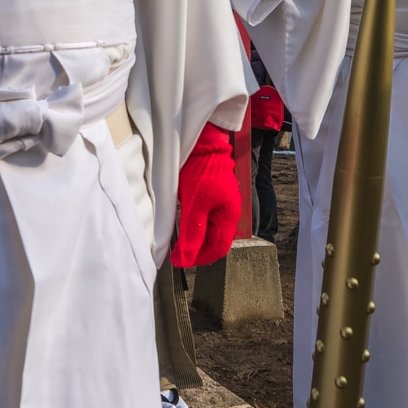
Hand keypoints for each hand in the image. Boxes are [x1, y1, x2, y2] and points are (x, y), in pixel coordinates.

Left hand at [171, 123, 241, 268]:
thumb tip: (187, 259)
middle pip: (215, 242)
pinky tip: (186, 226)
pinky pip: (209, 220)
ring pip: (212, 232)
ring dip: (197, 240)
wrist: (204, 145)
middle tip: (177, 254)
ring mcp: (224, 205)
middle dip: (197, 251)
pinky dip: (198, 228)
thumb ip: (192, 233)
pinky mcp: (216, 198)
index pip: (218, 249)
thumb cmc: (201, 172)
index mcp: (230, 217)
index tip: (180, 262)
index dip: (199, 259)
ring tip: (179, 243)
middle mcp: (230, 213)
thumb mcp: (194, 206)